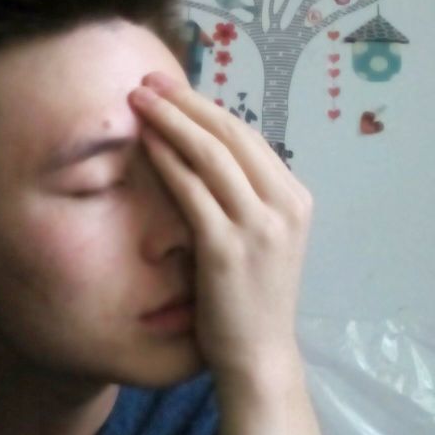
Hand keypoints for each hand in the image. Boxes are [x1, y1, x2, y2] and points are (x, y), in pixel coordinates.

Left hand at [129, 71, 313, 378]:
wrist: (259, 354)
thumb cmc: (255, 294)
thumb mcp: (264, 235)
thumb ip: (246, 194)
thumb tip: (208, 149)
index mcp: (295, 197)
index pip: (247, 137)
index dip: (207, 108)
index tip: (175, 90)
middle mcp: (285, 203)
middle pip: (229, 134)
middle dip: (186, 102)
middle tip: (150, 80)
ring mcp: (259, 225)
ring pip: (210, 153)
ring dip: (170, 119)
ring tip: (139, 98)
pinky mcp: (227, 246)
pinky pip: (191, 189)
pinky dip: (166, 158)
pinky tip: (145, 139)